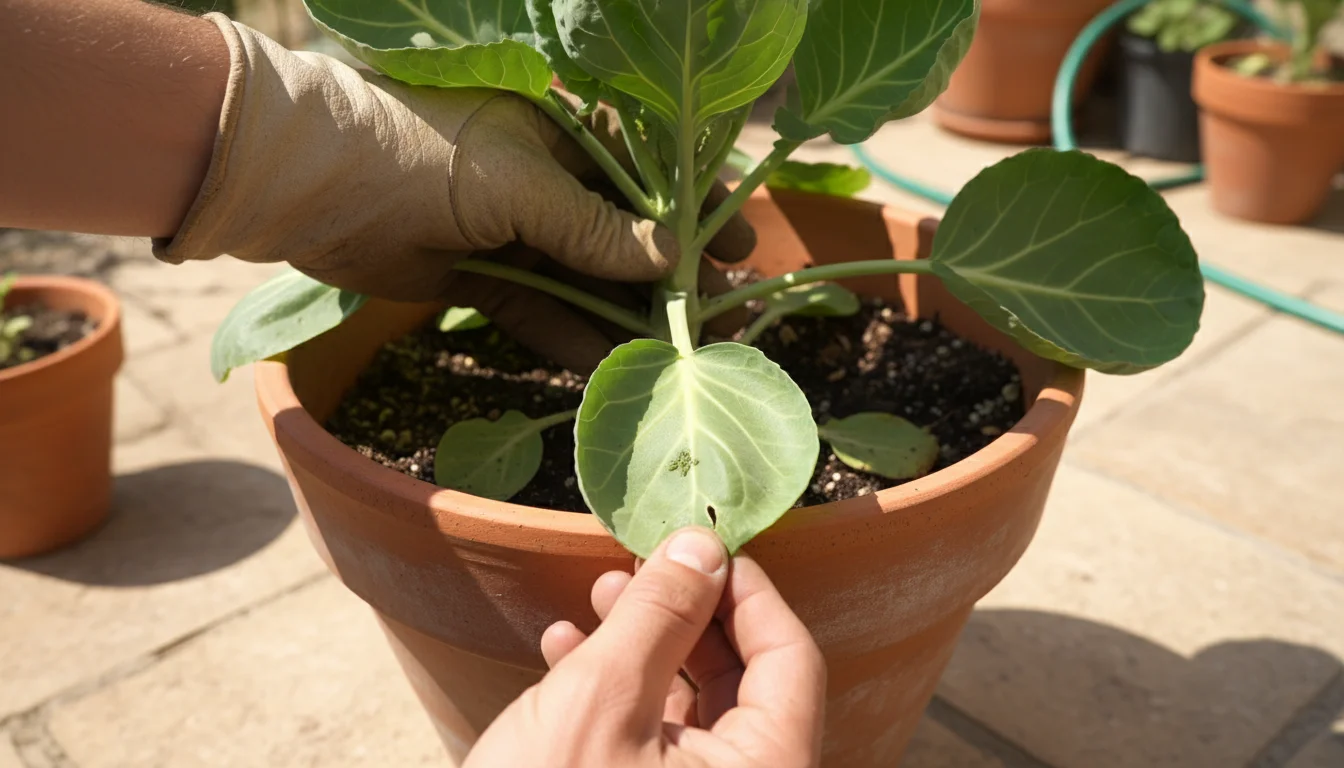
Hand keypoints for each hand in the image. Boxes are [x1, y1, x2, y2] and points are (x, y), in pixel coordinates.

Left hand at [157, 17, 753, 370]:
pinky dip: (569, 337)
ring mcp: (509, 227)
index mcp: (557, 126)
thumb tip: (667, 257)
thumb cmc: (414, 148)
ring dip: (627, 313)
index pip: (648, 164)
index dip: (695, 203)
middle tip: (724, 310)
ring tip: (682, 351)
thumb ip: (590, 225)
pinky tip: (613, 366)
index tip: (742, 241)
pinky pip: (537, 309)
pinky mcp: (478, 274)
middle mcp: (539, 174)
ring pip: (584, 276)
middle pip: (621, 229)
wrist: (301, 180)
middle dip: (671, 272)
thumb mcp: (515, 181)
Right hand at [465, 528, 826, 767]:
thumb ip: (659, 615)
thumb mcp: (600, 699)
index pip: (792, 660)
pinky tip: (562, 654)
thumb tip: (702, 545)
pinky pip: (654, 746)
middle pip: (745, 683)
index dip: (749, 593)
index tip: (699, 546)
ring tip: (594, 598)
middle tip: (638, 565)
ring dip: (645, 646)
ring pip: (693, 711)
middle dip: (686, 615)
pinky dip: (617, 695)